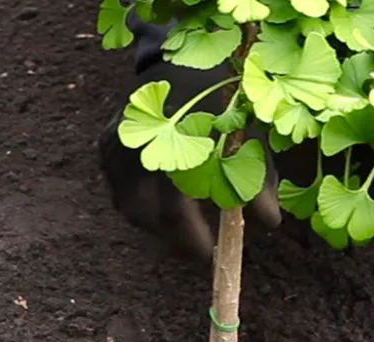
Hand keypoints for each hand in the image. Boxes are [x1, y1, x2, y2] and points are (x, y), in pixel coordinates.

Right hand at [97, 62, 282, 261]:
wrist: (182, 56)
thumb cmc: (221, 95)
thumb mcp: (247, 134)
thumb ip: (256, 179)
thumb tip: (268, 224)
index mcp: (171, 141)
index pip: (172, 208)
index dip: (190, 238)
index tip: (210, 253)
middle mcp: (134, 145)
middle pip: (143, 212)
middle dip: (171, 235)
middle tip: (197, 245)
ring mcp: (114, 144)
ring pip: (128, 204)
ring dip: (156, 219)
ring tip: (184, 220)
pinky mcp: (105, 144)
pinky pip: (120, 187)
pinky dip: (142, 199)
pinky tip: (164, 195)